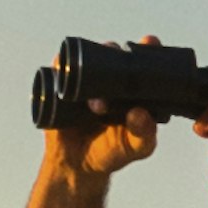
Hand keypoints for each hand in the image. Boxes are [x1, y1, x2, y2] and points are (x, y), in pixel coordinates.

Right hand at [58, 32, 166, 182]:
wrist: (77, 165)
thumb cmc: (113, 152)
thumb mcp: (135, 148)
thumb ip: (144, 134)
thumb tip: (139, 113)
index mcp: (133, 84)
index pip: (142, 58)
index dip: (147, 46)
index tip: (148, 42)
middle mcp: (109, 76)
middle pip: (112, 51)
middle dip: (114, 55)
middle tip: (117, 79)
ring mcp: (85, 79)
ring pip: (85, 58)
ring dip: (87, 66)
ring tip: (96, 104)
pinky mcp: (62, 85)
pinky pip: (59, 68)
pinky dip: (60, 67)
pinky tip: (63, 74)